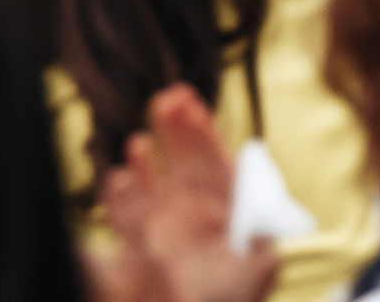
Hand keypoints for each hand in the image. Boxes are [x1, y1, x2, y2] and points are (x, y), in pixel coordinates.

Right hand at [90, 85, 278, 301]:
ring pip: (156, 186)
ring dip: (148, 162)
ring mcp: (168, 232)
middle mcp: (197, 217)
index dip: (203, 134)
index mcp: (228, 214)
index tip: (193, 106)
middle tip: (167, 98)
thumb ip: (259, 226)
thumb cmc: (233, 298)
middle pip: (186, 166)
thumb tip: (256, 186)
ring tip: (140, 140)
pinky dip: (122, 199)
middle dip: (177, 133)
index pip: (215, 163)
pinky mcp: (142, 252)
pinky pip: (129, 219)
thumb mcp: (259, 265)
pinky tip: (119, 178)